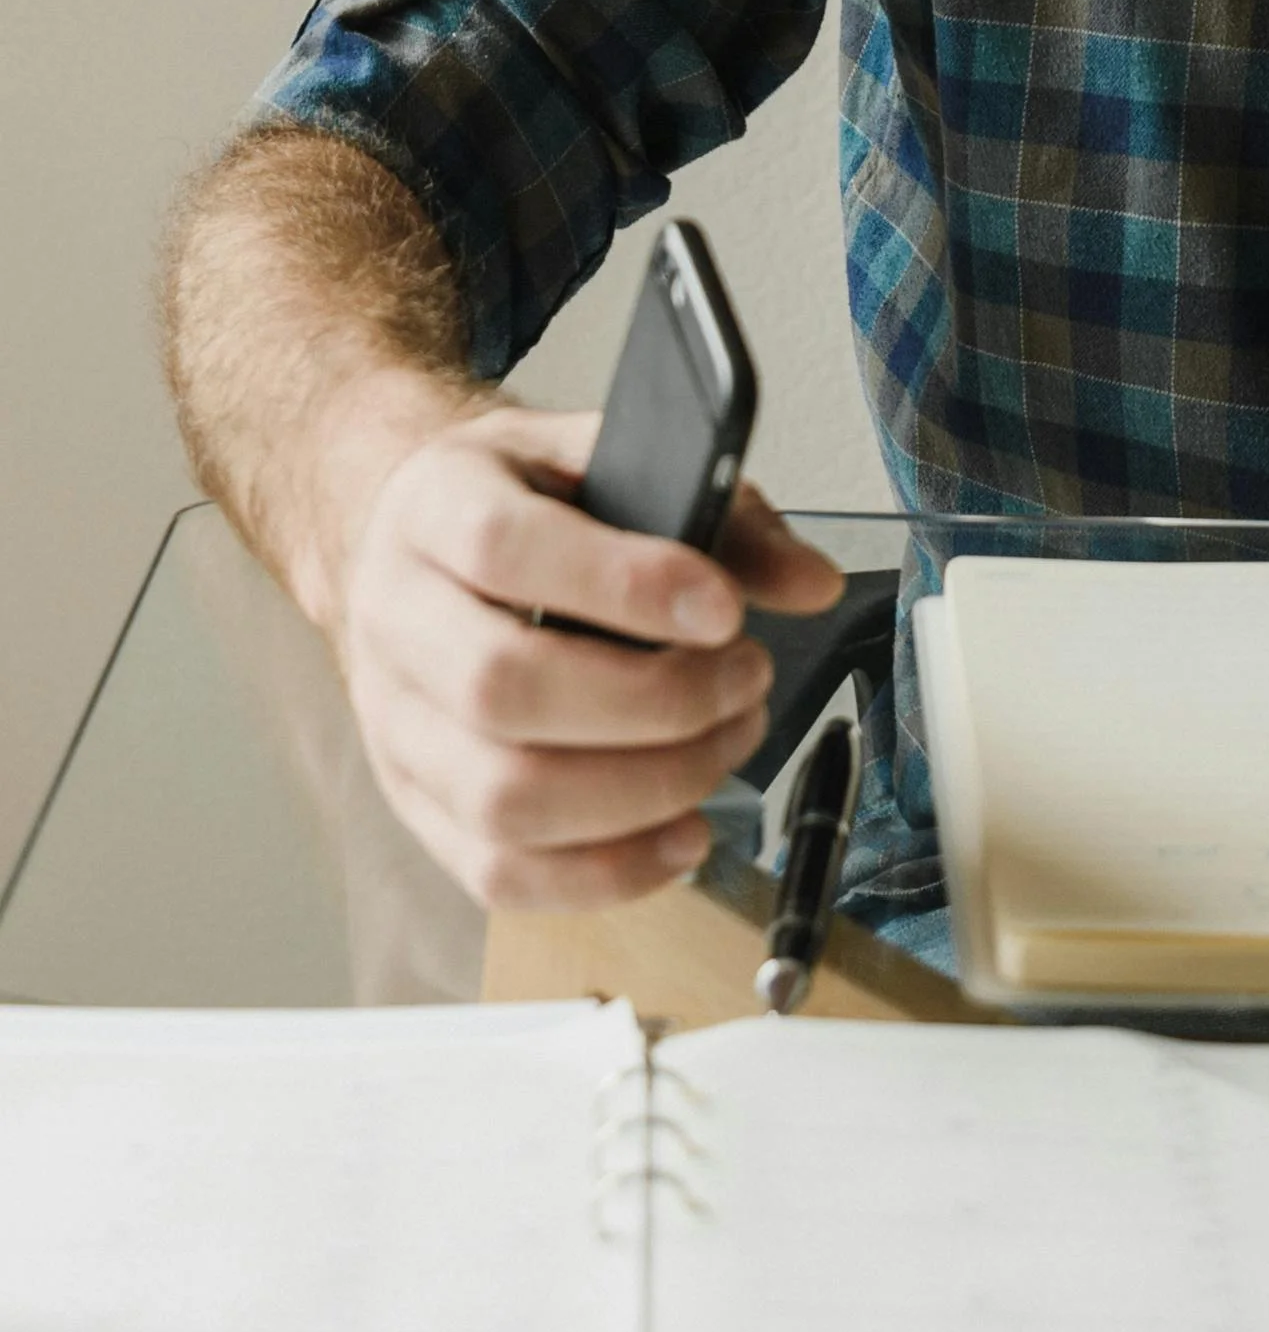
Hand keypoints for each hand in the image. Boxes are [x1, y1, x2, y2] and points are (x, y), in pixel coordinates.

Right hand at [332, 404, 842, 907]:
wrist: (410, 538)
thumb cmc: (522, 498)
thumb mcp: (606, 458)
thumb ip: (715, 509)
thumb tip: (812, 583)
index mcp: (434, 507)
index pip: (504, 549)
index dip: (622, 587)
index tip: (726, 610)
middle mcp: (395, 618)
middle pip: (502, 691)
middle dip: (654, 703)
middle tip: (746, 679)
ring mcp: (392, 724)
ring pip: (502, 799)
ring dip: (643, 791)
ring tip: (726, 743)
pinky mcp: (415, 802)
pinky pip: (497, 872)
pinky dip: (606, 872)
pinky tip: (681, 833)